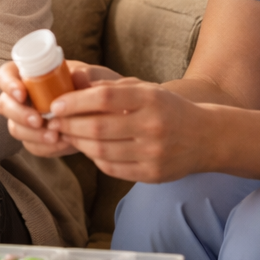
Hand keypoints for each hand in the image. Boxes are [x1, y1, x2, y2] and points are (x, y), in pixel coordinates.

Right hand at [0, 59, 119, 157]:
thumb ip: (85, 74)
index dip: (8, 84)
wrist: (101, 110)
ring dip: (33, 134)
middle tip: (39, 121)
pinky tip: (63, 143)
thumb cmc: (89, 84)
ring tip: (56, 136)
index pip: (5, 75)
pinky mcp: (35, 138)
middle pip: (5, 105)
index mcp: (28, 74)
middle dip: (19, 115)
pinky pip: (32, 146)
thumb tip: (79, 76)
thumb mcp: (91, 75)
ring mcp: (25, 119)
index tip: (22, 93)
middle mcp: (21, 96)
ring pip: (15, 128)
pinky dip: (46, 147)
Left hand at [44, 78, 208, 182]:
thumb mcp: (146, 89)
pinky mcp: (152, 174)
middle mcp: (152, 126)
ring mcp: (153, 153)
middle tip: (54, 122)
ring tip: (66, 135)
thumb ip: (112, 87)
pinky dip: (94, 159)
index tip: (56, 104)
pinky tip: (88, 150)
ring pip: (101, 151)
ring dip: (77, 143)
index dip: (75, 102)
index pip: (104, 98)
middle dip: (69, 125)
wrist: (206, 138)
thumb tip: (72, 84)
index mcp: (150, 99)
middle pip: (98, 128)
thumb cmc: (167, 108)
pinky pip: (112, 168)